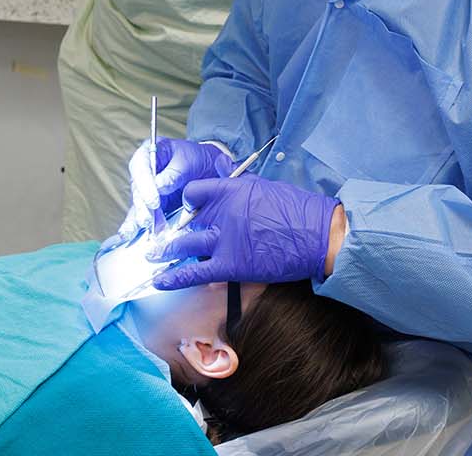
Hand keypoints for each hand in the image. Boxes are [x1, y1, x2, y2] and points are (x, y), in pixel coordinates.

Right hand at [118, 138, 233, 240]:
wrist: (209, 170)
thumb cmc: (198, 159)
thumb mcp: (190, 160)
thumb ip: (175, 173)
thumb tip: (160, 186)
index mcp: (149, 153)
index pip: (141, 166)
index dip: (145, 185)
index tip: (154, 201)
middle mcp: (144, 172)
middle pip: (137, 189)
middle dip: (142, 207)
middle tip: (147, 221)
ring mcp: (146, 190)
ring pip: (137, 205)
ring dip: (138, 219)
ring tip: (137, 232)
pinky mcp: (150, 206)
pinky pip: (141, 216)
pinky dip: (136, 227)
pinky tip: (128, 235)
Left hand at [151, 175, 342, 290]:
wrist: (320, 235)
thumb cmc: (300, 212)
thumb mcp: (267, 189)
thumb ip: (242, 194)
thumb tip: (230, 198)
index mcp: (231, 189)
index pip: (194, 191)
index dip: (190, 201)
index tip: (190, 209)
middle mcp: (222, 212)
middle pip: (188, 220)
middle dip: (175, 230)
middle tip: (162, 236)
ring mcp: (224, 239)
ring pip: (184, 244)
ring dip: (165, 251)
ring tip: (152, 255)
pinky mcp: (229, 265)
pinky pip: (193, 271)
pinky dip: (174, 278)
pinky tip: (158, 281)